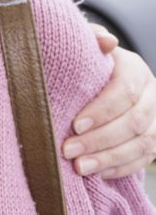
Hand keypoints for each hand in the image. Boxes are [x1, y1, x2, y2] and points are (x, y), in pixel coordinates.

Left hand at [63, 27, 155, 177]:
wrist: (101, 82)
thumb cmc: (86, 64)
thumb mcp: (86, 48)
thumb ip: (91, 40)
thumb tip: (106, 41)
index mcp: (135, 69)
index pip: (126, 91)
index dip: (102, 110)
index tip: (75, 125)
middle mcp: (152, 94)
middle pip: (134, 122)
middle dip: (100, 139)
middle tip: (68, 150)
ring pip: (142, 144)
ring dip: (109, 158)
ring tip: (79, 168)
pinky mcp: (155, 141)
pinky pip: (143, 159)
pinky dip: (119, 168)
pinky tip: (96, 174)